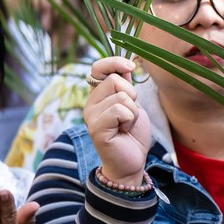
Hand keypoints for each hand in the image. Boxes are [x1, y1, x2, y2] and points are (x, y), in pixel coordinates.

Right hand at [83, 56, 153, 186]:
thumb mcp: (132, 104)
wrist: (132, 161)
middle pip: (114, 80)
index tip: (129, 66)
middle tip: (129, 115)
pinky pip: (119, 110)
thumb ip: (125, 86)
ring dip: (133, 112)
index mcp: (98, 95)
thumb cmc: (132, 134)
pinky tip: (123, 131)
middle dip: (132, 95)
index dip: (114, 62)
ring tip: (126, 125)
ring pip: (120, 96)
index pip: (97, 67)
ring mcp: (91, 116)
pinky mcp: (96, 128)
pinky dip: (129, 120)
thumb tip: (126, 64)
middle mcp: (90, 103)